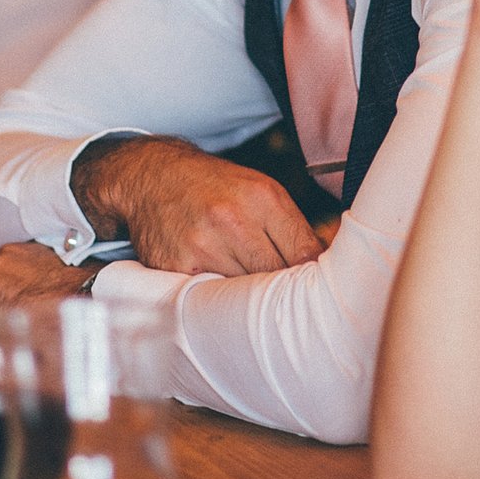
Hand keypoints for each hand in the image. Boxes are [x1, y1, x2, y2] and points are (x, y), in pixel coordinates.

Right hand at [0, 242, 94, 328]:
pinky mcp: (18, 246)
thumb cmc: (49, 322)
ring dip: (5, 284)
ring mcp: (0, 258)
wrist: (81, 295)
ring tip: (28, 296)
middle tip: (16, 312)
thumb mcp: (12, 344)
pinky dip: (18, 269)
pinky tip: (34, 282)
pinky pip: (10, 261)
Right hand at [69, 135, 323, 276]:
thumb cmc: (216, 188)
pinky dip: (219, 300)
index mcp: (261, 198)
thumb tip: (324, 268)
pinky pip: (211, 298)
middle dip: (282, 291)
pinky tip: (220, 292)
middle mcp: (230, 219)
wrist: (155, 178)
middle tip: (286, 300)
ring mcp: (201, 245)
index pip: (304, 255)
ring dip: (250, 300)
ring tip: (250, 296)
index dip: (312, 277)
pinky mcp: (176, 268)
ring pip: (244, 294)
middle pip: (276, 279)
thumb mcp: (261, 192)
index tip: (316, 289)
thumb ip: (294, 230)